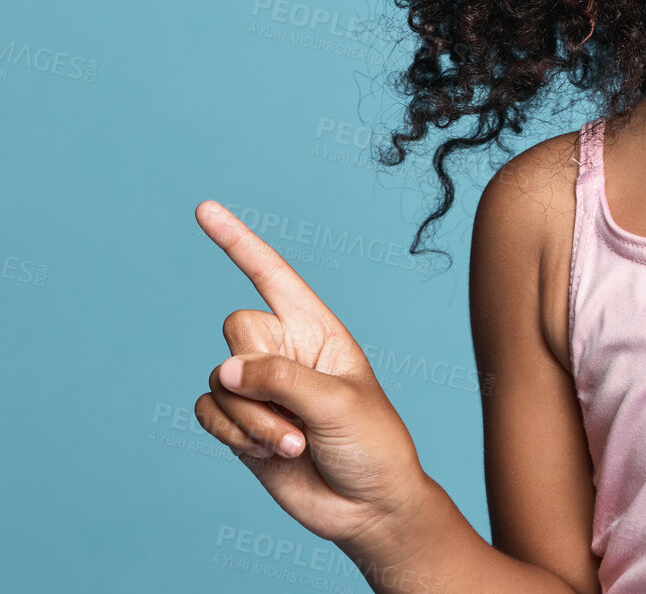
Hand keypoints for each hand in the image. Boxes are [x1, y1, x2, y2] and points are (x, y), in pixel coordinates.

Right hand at [194, 200, 431, 558]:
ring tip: (296, 444)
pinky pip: (206, 412)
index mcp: (317, 328)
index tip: (205, 209)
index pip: (271, 275)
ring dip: (253, 420)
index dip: (238, 242)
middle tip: (299, 415)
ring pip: (219, 381)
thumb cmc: (372, 443)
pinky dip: (234, 435)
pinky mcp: (238, 423)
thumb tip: (223, 372)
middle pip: (237, 331)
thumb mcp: (339, 402)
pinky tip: (272, 453)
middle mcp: (284, 350)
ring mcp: (259, 387)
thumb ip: (280, 380)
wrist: (367, 505)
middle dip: (261, 376)